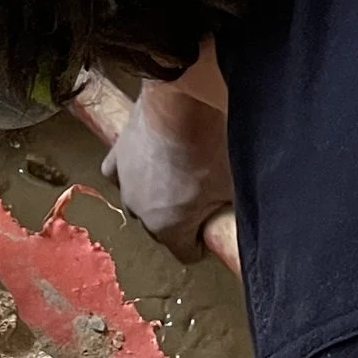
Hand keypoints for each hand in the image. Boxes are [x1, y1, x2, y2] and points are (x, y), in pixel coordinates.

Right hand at [104, 77, 232, 257]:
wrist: (181, 105)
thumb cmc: (208, 148)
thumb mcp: (231, 190)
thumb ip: (229, 214)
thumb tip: (240, 224)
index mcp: (167, 227)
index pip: (186, 253)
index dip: (203, 244)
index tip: (213, 228)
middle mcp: (139, 211)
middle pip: (161, 228)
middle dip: (179, 219)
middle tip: (202, 197)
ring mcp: (125, 182)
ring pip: (140, 202)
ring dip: (156, 196)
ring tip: (178, 173)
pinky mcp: (117, 155)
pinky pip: (119, 174)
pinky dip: (132, 172)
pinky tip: (148, 162)